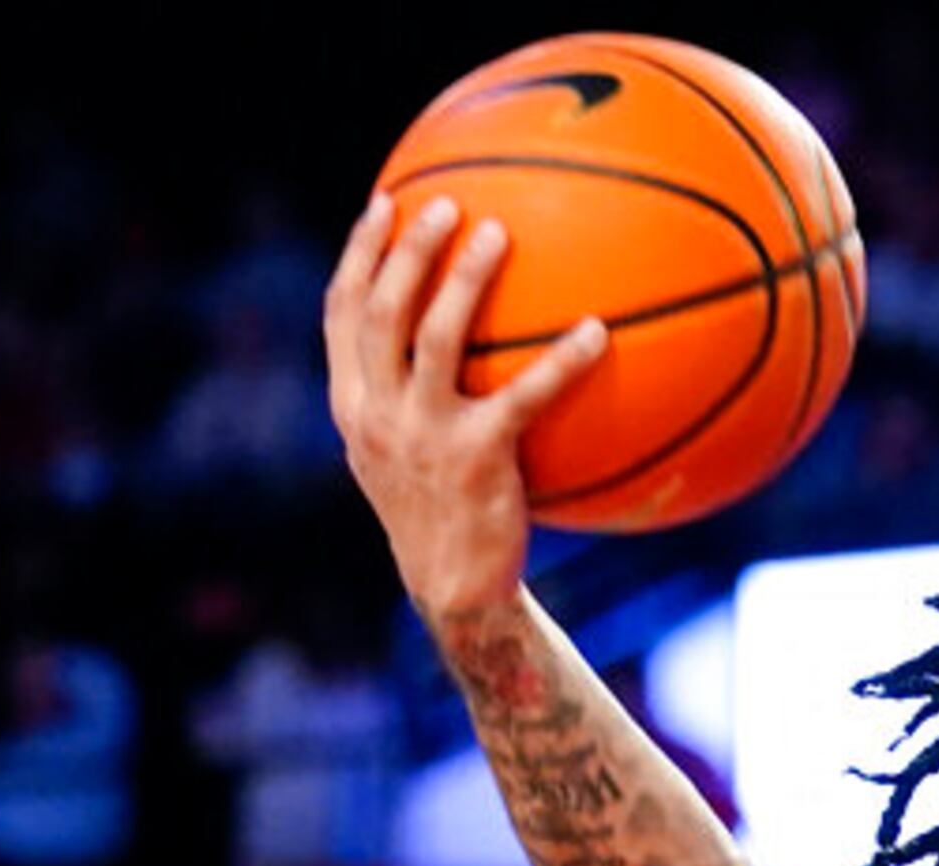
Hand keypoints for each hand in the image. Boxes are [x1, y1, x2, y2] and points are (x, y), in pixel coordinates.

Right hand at [324, 192, 607, 622]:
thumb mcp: (403, 451)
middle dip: (409, 250)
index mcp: (354, 408)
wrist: (455, 591)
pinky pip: (524, 396)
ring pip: (435, 339)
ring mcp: (423, 438)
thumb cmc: (441, 511)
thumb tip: (446, 320)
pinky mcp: (475, 461)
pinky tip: (598, 331)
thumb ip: (408, 390)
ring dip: (465, 280)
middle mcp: (378, 417)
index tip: (384, 201)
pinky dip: (562, 361)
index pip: (341, 315)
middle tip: (446, 203)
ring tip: (500, 232)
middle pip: (381, 313)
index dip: (359, 254)